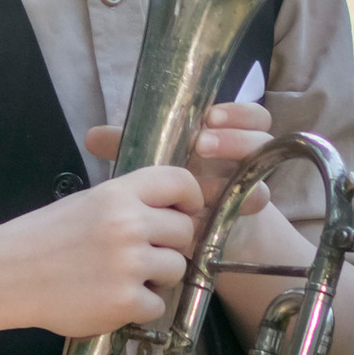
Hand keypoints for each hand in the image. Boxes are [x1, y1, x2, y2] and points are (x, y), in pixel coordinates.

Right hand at [0, 164, 202, 337]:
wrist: (5, 276)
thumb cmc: (41, 239)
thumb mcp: (84, 203)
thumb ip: (126, 203)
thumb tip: (169, 211)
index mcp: (118, 194)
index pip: (180, 182)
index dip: (191, 197)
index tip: (187, 210)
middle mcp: (129, 225)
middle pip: (185, 231)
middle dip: (170, 245)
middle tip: (145, 255)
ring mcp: (130, 265)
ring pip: (177, 269)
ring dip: (158, 277)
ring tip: (125, 279)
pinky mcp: (125, 302)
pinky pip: (157, 305)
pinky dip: (140, 308)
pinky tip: (113, 300)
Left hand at [82, 102, 270, 227]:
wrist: (196, 241)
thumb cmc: (173, 196)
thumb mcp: (152, 169)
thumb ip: (128, 148)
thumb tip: (92, 136)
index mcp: (221, 138)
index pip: (246, 115)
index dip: (236, 113)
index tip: (209, 116)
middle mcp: (241, 157)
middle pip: (260, 134)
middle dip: (234, 135)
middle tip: (203, 143)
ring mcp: (249, 183)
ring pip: (262, 162)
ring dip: (240, 162)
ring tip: (211, 168)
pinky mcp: (251, 211)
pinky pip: (258, 199)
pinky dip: (247, 197)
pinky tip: (227, 202)